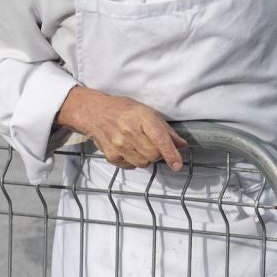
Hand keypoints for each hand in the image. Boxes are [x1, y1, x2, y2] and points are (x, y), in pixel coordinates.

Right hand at [57, 87, 186, 170]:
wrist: (94, 113)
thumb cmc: (123, 110)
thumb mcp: (147, 112)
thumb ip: (166, 130)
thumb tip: (181, 145)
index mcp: (141, 117)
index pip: (160, 139)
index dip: (170, 154)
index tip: (177, 165)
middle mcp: (129, 132)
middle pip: (153, 155)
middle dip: (158, 153)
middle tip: (153, 144)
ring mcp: (119, 145)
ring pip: (144, 163)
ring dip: (147, 158)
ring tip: (139, 145)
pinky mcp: (111, 156)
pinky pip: (132, 165)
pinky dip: (135, 160)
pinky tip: (129, 148)